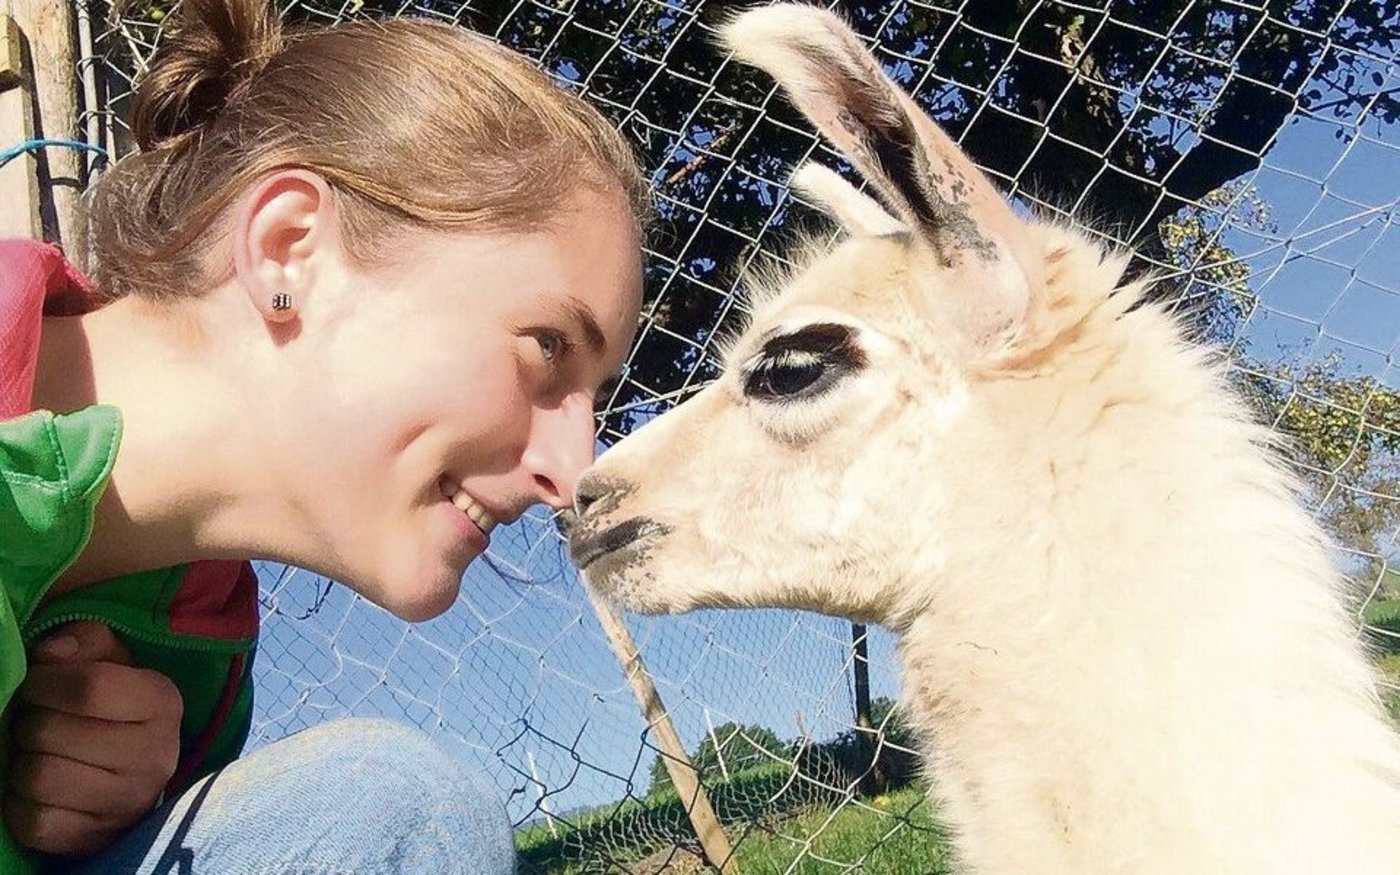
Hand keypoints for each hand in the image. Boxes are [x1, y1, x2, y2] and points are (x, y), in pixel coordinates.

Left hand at [4, 621, 183, 857]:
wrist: (128, 770)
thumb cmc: (111, 704)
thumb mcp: (107, 659)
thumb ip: (82, 641)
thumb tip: (50, 655)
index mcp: (164, 702)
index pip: (90, 688)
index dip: (46, 683)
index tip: (39, 684)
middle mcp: (158, 756)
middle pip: (51, 733)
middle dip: (31, 722)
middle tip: (39, 721)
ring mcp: (130, 804)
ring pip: (39, 778)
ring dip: (24, 762)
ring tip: (39, 754)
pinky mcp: (98, 840)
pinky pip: (35, 822)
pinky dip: (21, 803)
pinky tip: (40, 789)